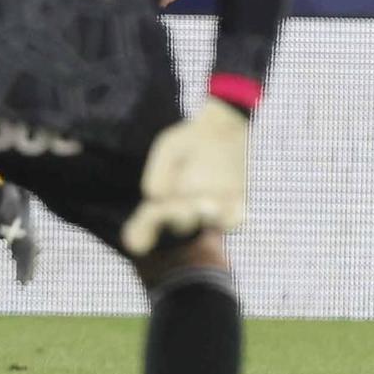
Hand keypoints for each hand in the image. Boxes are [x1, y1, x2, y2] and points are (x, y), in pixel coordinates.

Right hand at [121, 99, 249, 255]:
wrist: (222, 130)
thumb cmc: (189, 140)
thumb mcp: (169, 147)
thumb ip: (160, 169)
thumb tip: (154, 197)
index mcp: (166, 199)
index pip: (150, 221)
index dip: (142, 233)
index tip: (136, 243)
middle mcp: (188, 209)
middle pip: (181, 223)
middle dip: (180, 216)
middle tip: (184, 203)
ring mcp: (213, 209)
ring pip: (209, 223)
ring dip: (208, 218)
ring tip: (209, 203)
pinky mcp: (235, 204)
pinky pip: (235, 220)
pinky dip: (235, 218)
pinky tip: (236, 205)